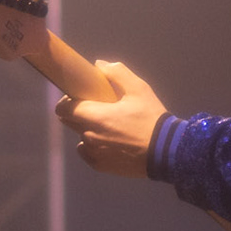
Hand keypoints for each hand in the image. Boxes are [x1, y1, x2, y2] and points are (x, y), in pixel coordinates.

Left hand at [53, 60, 167, 178]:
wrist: (166, 152)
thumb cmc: (151, 118)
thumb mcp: (139, 89)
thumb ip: (117, 73)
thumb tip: (99, 65)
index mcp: (95, 116)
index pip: (63, 108)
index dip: (67, 100)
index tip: (78, 96)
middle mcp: (89, 136)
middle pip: (69, 121)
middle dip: (78, 113)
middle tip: (98, 108)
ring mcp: (93, 153)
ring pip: (81, 136)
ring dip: (88, 129)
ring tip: (110, 127)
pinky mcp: (100, 165)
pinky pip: (87, 152)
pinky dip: (93, 146)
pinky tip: (110, 141)